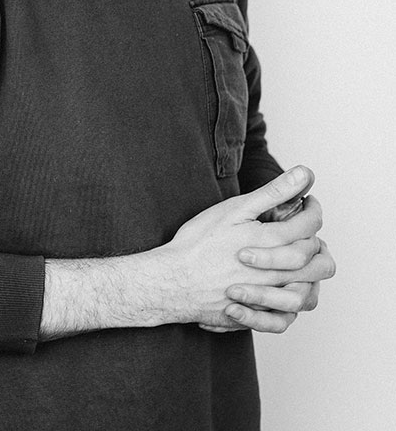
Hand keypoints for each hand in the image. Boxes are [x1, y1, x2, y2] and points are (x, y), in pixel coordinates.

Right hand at [146, 166, 321, 331]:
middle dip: (317, 242)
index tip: (309, 201)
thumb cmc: (200, 242)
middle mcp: (278, 274)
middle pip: (318, 261)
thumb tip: (305, 173)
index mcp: (275, 243)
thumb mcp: (237, 209)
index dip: (314, 209)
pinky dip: (288, 303)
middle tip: (305, 230)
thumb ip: (275, 192)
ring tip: (296, 260)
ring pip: (307, 292)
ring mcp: (268, 299)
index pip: (312, 225)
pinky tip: (278, 289)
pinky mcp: (255, 316)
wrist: (173, 281)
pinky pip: (286, 318)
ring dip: (308, 275)